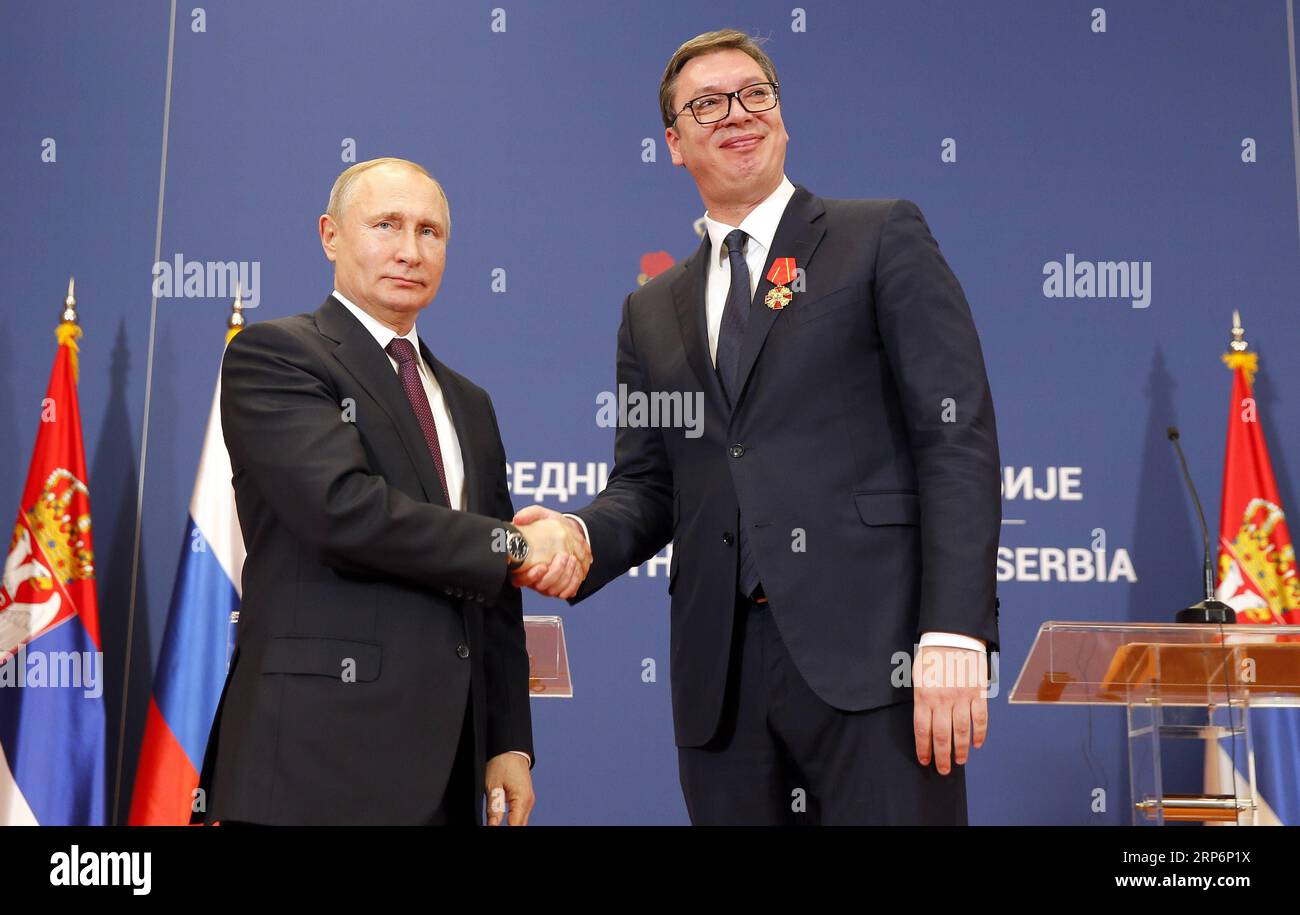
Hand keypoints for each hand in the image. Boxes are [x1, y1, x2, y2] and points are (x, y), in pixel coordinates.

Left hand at [484, 752, 533, 825]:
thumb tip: (493, 825)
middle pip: (520, 826)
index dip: (505, 830)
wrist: (511, 750)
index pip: (515, 825)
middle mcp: (529, 802)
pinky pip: (521, 816)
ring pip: (521, 822)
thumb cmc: (502, 764)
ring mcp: (528, 801)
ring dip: (512, 825)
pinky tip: (505, 822)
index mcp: (522, 799)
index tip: (494, 828)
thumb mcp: (493, 785)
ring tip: (497, 824)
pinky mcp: (525, 799)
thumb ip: (494, 808)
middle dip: (509, 829)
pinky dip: (513, 821)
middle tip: (494, 826)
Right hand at [510, 505, 590, 598]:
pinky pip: (566, 592)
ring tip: (572, 559)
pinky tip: (577, 569)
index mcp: (522, 565)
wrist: (570, 532)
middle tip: (563, 556)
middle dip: (555, 573)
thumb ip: (529, 514)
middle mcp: (533, 578)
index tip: (542, 567)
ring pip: (553, 591)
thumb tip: (517, 520)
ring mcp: (546, 584)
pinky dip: (573, 582)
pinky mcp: (559, 586)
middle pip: (541, 586)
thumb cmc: (553, 526)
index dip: (530, 577)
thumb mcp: (543, 515)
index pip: (520, 580)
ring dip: (565, 577)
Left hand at [912, 645, 988, 774]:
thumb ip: (919, 698)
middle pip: (942, 736)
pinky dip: (979, 733)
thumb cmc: (932, 655)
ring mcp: (962, 697)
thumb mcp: (917, 674)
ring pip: (962, 732)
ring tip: (959, 761)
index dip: (923, 748)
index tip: (925, 760)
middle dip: (942, 756)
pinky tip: (976, 744)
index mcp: (924, 695)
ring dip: (960, 750)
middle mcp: (942, 699)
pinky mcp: (978, 693)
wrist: (954, 636)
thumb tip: (922, 722)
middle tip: (942, 770)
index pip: (922, 729)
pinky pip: (980, 718)